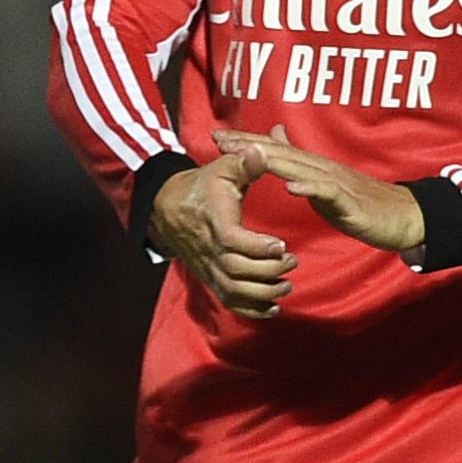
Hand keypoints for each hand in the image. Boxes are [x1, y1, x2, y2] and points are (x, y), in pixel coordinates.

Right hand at [149, 147, 296, 318]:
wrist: (169, 206)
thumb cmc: (204, 185)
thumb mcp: (222, 168)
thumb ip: (244, 162)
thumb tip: (260, 152)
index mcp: (213, 221)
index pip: (231, 240)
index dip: (256, 247)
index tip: (280, 245)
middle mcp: (208, 248)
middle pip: (235, 270)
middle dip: (267, 271)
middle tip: (292, 260)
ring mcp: (208, 266)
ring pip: (232, 290)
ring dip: (262, 293)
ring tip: (286, 284)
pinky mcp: (210, 277)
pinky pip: (228, 300)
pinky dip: (251, 310)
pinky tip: (273, 307)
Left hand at [220, 126, 427, 257]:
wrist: (404, 217)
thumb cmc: (361, 201)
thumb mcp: (323, 181)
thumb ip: (300, 164)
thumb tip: (278, 142)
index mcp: (314, 166)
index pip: (276, 149)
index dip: (247, 142)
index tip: (216, 137)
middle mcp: (323, 168)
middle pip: (282, 152)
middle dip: (249, 144)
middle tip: (218, 138)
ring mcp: (337, 183)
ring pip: (301, 168)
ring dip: (273, 160)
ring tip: (246, 154)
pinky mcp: (350, 202)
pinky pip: (328, 193)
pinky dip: (310, 189)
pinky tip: (291, 187)